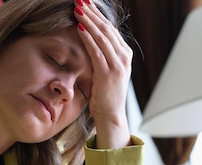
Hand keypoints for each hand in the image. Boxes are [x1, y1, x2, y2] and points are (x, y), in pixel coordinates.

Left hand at [75, 0, 132, 148]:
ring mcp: (118, 65)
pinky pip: (97, 51)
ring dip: (89, 21)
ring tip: (77, 9)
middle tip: (80, 0)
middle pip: (107, 28)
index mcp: (124, 54)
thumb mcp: (105, 71)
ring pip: (102, 36)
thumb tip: (90, 40)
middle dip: (92, 13)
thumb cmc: (104, 95)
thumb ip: (102, 56)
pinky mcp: (109, 74)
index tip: (85, 4)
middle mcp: (124, 57)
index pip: (110, 28)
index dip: (97, 15)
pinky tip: (80, 28)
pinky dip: (88, 38)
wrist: (111, 116)